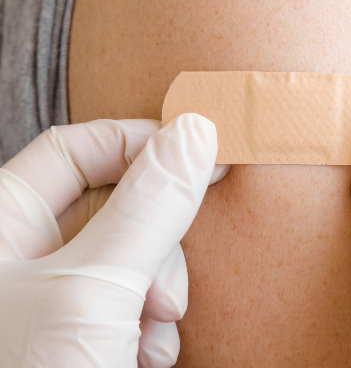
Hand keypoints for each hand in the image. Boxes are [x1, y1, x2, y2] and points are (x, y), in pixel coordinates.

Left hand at [0, 114, 224, 367]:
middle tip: (165, 290)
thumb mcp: (92, 290)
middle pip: (117, 205)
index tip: (203, 152)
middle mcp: (23, 254)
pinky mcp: (79, 335)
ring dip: (159, 292)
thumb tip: (195, 133)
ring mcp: (52, 298)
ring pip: (134, 258)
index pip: (77, 148)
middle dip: (158, 244)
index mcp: (0, 223)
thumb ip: (148, 206)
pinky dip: (151, 325)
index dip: (141, 142)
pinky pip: (133, 303)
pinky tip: (145, 356)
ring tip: (151, 336)